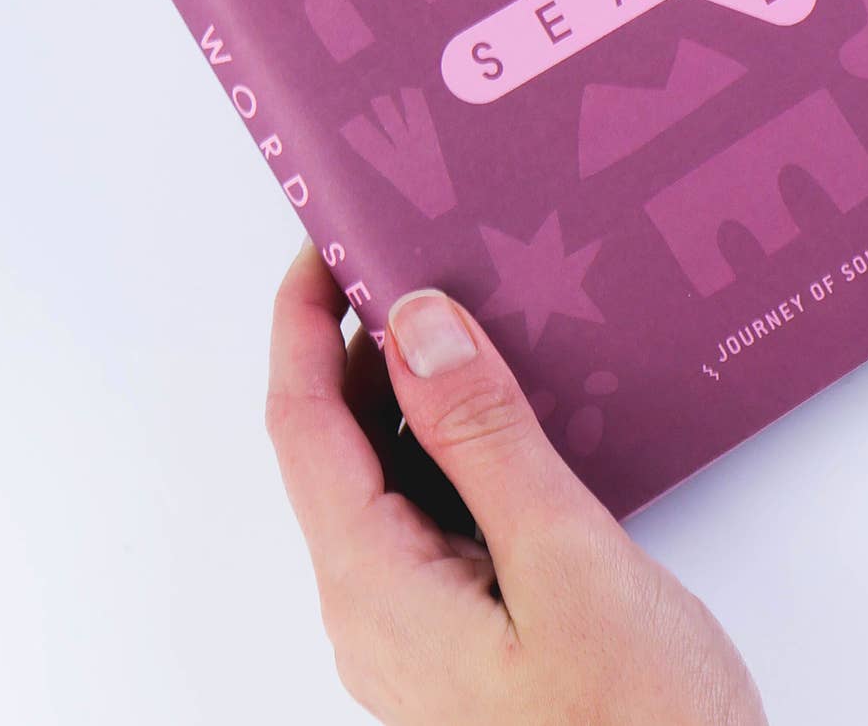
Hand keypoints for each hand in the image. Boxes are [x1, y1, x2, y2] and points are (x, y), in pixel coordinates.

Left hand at [267, 245, 766, 725]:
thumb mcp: (564, 562)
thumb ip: (483, 438)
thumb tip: (415, 321)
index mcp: (375, 587)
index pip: (302, 423)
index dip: (302, 322)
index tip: (328, 236)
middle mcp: (376, 607)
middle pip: (338, 445)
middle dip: (364, 342)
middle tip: (422, 252)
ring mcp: (420, 625)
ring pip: (390, 477)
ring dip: (417, 390)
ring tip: (478, 311)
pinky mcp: (468, 631)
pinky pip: (435, 512)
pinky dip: (458, 444)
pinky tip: (516, 407)